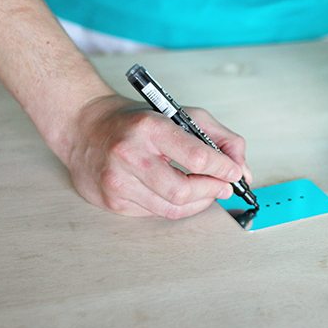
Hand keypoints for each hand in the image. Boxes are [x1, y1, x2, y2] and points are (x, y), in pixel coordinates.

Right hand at [65, 94, 250, 217]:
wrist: (85, 127)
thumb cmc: (135, 121)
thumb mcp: (181, 114)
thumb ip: (218, 138)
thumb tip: (242, 170)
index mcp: (150, 128)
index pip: (198, 157)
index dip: (224, 169)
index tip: (234, 173)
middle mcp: (130, 155)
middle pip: (184, 190)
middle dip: (212, 191)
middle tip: (224, 187)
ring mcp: (117, 181)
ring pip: (172, 208)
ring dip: (198, 202)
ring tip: (205, 190)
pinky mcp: (112, 201)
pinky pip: (155, 213)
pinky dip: (174, 205)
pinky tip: (176, 193)